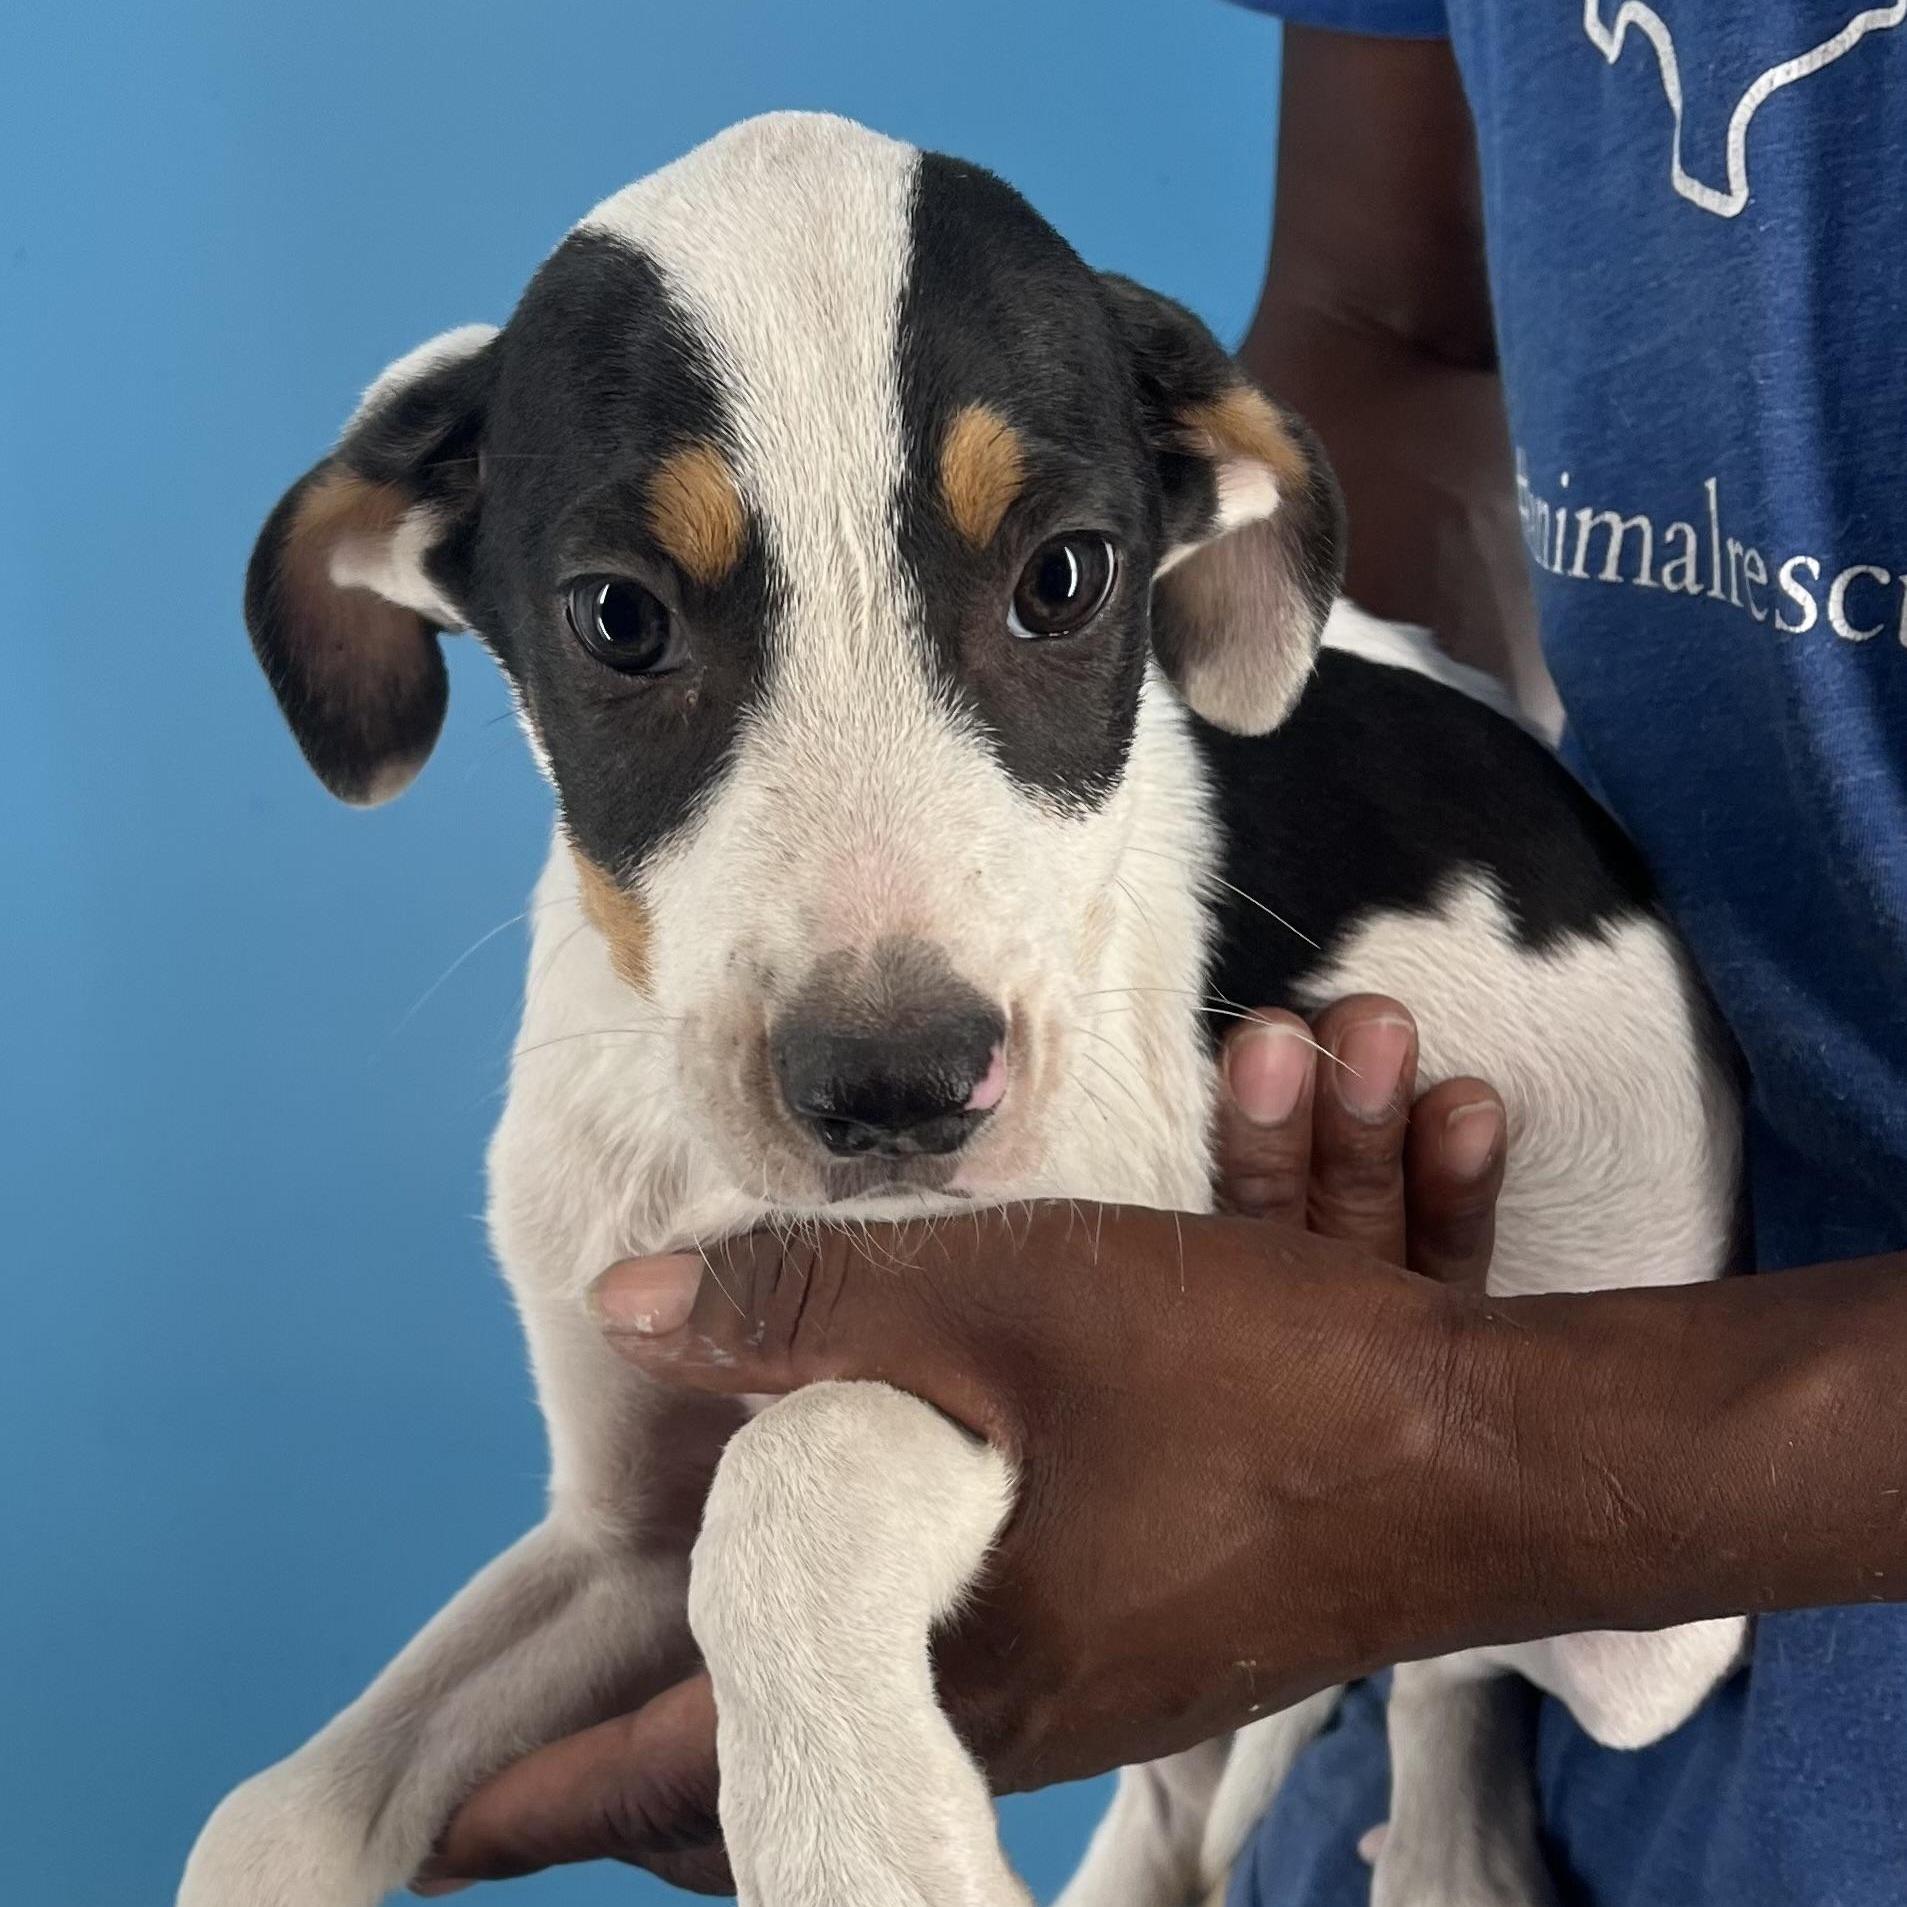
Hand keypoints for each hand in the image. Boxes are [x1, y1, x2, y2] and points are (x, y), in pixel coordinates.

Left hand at [417, 997, 1507, 1892]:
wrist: (1485, 1460)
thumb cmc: (1253, 1393)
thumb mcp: (1014, 1308)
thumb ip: (812, 1304)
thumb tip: (635, 1306)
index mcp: (939, 1664)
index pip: (688, 1767)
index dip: (554, 1797)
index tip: (440, 1833)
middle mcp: (996, 1720)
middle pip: (775, 1770)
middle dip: (658, 1763)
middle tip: (566, 1730)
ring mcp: (1076, 1702)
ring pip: (868, 1718)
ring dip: (773, 1682)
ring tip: (696, 1642)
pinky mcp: (1136, 1652)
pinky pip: (959, 1672)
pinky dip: (883, 1633)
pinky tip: (885, 1551)